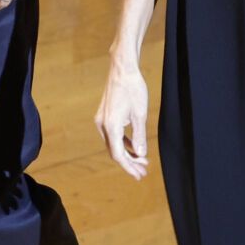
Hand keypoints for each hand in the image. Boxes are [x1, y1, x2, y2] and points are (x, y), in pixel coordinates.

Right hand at [94, 53, 149, 178]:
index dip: (129, 167)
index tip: (139, 175)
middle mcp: (102, 125)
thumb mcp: (140, 114)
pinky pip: (113, 135)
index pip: (119, 155)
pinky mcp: (104, 116)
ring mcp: (101, 120)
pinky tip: (134, 148)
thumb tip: (140, 154)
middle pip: (115, 151)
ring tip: (141, 161)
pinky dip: (123, 143)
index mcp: (111, 126)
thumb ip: (139, 136)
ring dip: (127, 153)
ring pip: (113, 144)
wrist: (122, 69)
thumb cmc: (133, 88)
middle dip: (129, 162)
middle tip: (143, 171)